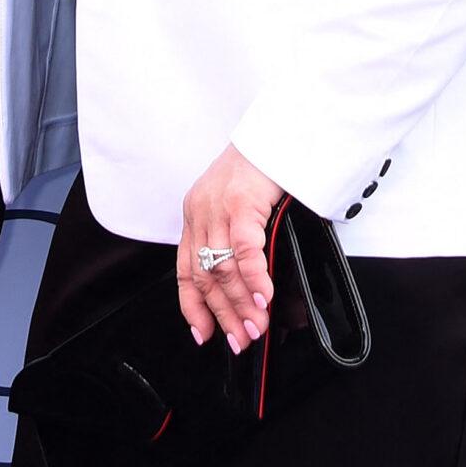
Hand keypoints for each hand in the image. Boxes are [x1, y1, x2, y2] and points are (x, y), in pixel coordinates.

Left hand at [176, 145, 279, 353]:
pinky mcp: (241, 203)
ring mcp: (218, 208)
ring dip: (242, 306)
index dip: (193, 307)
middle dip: (223, 315)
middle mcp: (200, 212)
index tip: (203, 334)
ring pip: (223, 270)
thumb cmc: (264, 162)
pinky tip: (264, 299)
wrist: (279, 126)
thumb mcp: (238, 199)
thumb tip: (249, 279)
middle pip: (205, 277)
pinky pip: (244, 252)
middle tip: (241, 340)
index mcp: (196, 214)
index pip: (186, 271)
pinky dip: (255, 280)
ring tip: (255, 328)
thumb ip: (234, 234)